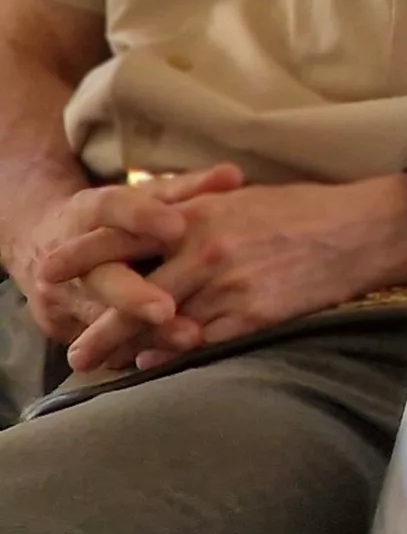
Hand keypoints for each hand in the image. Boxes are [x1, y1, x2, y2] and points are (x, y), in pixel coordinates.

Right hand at [5, 166, 232, 351]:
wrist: (47, 244)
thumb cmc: (117, 217)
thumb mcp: (145, 197)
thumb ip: (189, 189)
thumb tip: (233, 175)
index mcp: (89, 212)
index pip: (113, 209)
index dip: (142, 217)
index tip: (178, 226)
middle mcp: (68, 253)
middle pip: (101, 274)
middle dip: (133, 295)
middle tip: (167, 307)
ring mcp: (62, 293)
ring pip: (103, 316)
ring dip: (143, 332)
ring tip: (186, 339)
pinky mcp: (61, 324)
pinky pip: (100, 342)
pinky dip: (135, 349)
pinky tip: (168, 358)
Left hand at [64, 174, 406, 373]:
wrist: (364, 228)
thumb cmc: (307, 210)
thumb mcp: (242, 201)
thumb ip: (197, 217)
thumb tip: (161, 237)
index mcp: (198, 215)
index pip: (122, 236)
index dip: (80, 255)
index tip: (49, 271)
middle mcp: (204, 250)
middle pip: (131, 294)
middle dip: (97, 325)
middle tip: (76, 351)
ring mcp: (227, 284)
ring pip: (161, 326)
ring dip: (129, 348)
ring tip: (105, 366)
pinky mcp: (253, 313)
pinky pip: (201, 342)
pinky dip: (174, 355)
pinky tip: (156, 363)